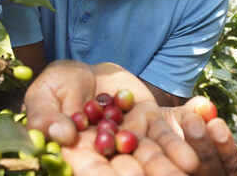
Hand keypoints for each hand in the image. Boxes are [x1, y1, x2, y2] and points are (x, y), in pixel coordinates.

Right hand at [23, 60, 236, 174]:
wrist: (83, 71)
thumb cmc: (56, 86)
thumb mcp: (43, 96)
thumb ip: (46, 116)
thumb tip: (61, 135)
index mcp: (78, 153)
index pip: (92, 170)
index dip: (104, 175)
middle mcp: (108, 152)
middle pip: (127, 170)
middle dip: (144, 175)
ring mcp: (131, 137)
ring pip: (150, 156)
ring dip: (167, 165)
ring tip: (187, 169)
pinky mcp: (148, 120)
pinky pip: (164, 134)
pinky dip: (177, 143)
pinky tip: (192, 156)